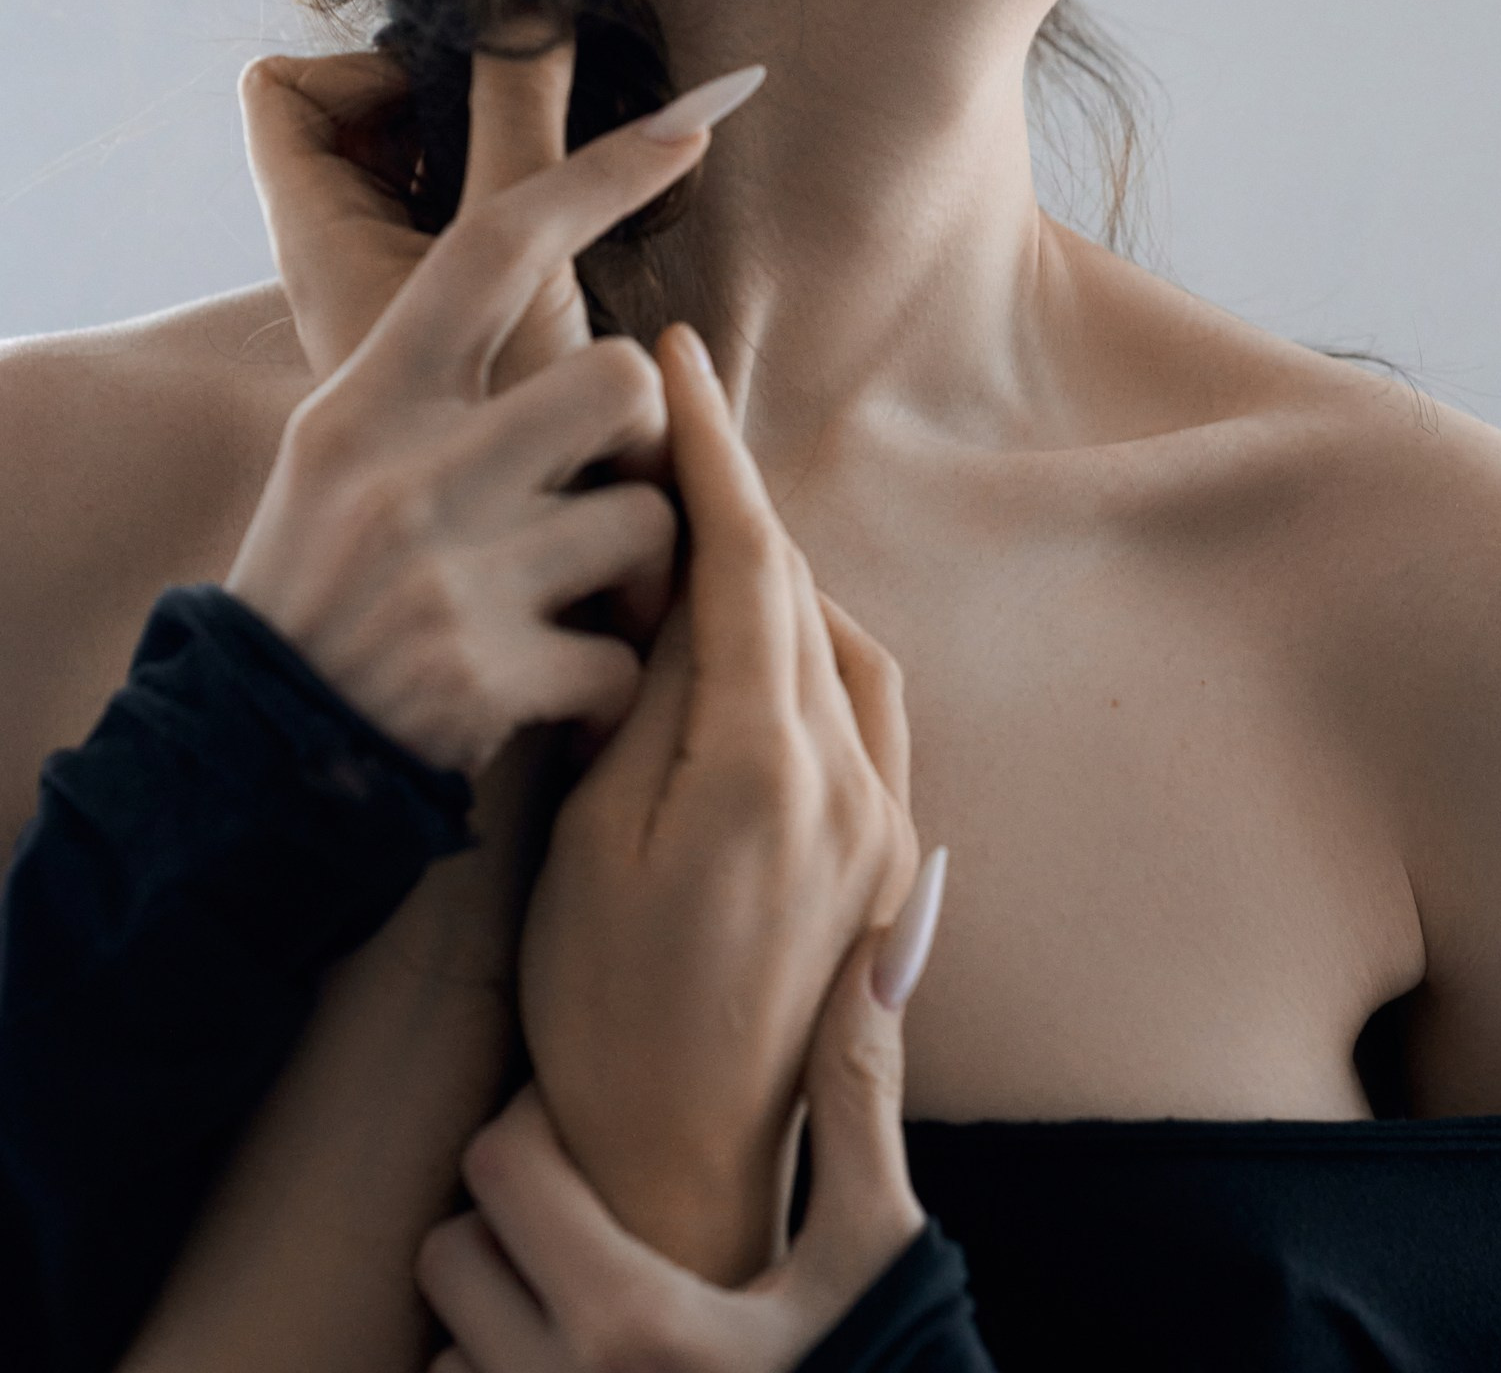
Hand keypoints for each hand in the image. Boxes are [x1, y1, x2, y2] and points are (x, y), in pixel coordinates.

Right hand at [225, 60, 765, 774]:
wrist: (241, 763)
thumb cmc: (316, 587)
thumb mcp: (341, 452)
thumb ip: (440, 381)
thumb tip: (563, 294)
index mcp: (371, 398)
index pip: (496, 245)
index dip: (601, 175)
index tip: (693, 123)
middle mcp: (412, 469)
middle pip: (621, 379)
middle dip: (638, 434)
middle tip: (597, 487)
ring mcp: (455, 575)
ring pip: (650, 517)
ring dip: (637, 567)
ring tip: (571, 604)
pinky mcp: (492, 679)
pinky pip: (631, 654)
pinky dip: (613, 683)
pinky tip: (555, 694)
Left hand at [240, 36, 594, 388]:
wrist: (547, 538)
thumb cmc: (506, 404)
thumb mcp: (512, 240)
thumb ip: (519, 114)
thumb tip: (532, 2)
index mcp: (317, 233)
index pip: (281, 91)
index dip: (361, 66)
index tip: (452, 93)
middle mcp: (342, 250)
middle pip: (361, 114)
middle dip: (443, 96)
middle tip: (523, 114)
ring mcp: (393, 276)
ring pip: (418, 160)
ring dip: (489, 140)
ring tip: (554, 168)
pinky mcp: (447, 300)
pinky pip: (459, 206)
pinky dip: (509, 189)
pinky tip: (568, 214)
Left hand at [418, 853, 947, 1372]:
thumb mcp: (879, 1246)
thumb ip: (862, 1089)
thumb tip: (898, 920)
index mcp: (635, 1326)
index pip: (498, 1165)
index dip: (541, 1121)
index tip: (600, 1124)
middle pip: (449, 1251)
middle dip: (507, 1218)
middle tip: (587, 1208)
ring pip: (443, 1350)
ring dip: (494, 1317)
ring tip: (581, 1299)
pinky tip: (578, 1366)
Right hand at [515, 328, 918, 1283]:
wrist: (684, 1162)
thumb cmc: (603, 1012)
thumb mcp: (588, 841)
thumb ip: (649, 699)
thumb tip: (678, 586)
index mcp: (765, 770)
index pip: (745, 564)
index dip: (711, 449)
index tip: (678, 357)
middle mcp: (852, 782)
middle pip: (800, 591)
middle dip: (739, 500)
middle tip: (676, 426)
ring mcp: (887, 823)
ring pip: (844, 644)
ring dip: (779, 578)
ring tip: (700, 543)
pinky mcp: (894, 858)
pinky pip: (868, 707)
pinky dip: (812, 649)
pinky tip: (757, 649)